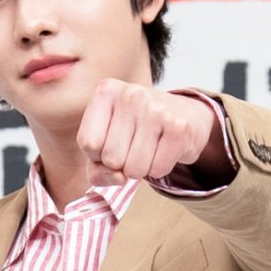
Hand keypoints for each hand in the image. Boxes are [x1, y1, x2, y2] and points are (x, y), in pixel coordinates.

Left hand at [77, 79, 216, 187]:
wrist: (182, 113)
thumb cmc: (135, 130)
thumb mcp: (106, 141)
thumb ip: (97, 169)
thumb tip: (119, 178)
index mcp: (106, 92)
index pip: (88, 143)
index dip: (98, 155)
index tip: (111, 142)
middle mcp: (131, 95)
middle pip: (111, 158)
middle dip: (121, 164)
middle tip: (133, 146)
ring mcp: (157, 109)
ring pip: (134, 169)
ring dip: (140, 169)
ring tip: (148, 148)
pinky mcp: (179, 128)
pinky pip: (158, 170)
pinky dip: (159, 169)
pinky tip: (163, 149)